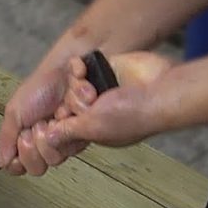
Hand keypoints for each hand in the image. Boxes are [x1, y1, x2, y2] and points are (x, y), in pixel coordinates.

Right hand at [0, 64, 71, 175]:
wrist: (65, 71)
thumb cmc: (40, 87)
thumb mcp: (15, 111)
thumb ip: (6, 138)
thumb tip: (0, 161)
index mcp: (30, 140)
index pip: (21, 166)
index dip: (21, 158)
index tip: (21, 140)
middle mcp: (48, 144)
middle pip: (38, 167)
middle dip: (35, 143)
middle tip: (38, 124)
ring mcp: (68, 141)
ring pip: (56, 158)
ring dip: (51, 132)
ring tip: (54, 114)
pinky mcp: (86, 135)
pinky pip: (76, 144)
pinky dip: (68, 124)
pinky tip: (68, 111)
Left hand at [46, 51, 175, 148]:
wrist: (159, 87)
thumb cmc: (134, 114)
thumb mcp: (93, 127)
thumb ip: (69, 131)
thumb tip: (49, 139)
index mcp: (94, 130)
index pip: (63, 127)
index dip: (57, 122)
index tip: (57, 118)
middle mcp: (95, 110)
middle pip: (64, 104)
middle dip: (72, 102)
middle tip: (90, 102)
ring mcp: (98, 89)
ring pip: (68, 85)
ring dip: (76, 85)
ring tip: (93, 89)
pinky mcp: (101, 69)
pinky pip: (75, 67)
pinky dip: (76, 68)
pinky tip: (83, 70)